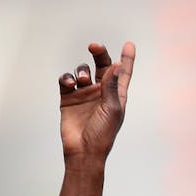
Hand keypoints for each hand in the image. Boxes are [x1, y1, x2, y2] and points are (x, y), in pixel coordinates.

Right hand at [58, 41, 134, 166]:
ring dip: (81, 70)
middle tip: (94, 46)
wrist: (83, 150)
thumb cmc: (102, 134)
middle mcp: (101, 92)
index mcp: (116, 95)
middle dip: (99, 54)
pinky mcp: (68, 98)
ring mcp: (84, 94)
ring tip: (81, 80)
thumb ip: (112, 86)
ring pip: (82, 71)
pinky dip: (66, 77)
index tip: (129, 45)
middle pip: (101, 65)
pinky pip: (66, 80)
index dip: (127, 59)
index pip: (123, 73)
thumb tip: (117, 65)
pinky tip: (69, 83)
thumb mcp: (112, 109)